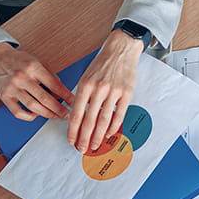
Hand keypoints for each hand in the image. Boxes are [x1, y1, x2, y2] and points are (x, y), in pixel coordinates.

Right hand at [0, 43, 72, 121]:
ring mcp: (12, 88)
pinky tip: (36, 115)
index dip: (66, 96)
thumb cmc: (19, 60)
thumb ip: (50, 75)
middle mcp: (22, 77)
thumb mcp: (38, 61)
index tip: (74, 103)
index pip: (54, 84)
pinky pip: (18, 112)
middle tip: (68, 115)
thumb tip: (62, 91)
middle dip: (59, 109)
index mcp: (33, 67)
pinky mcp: (4, 96)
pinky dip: (28, 116)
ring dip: (46, 114)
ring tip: (55, 116)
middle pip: (44, 98)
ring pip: (32, 106)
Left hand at [71, 31, 143, 152]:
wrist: (120, 50)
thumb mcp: (86, 77)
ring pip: (104, 120)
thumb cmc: (102, 64)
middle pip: (90, 120)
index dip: (73, 130)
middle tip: (82, 149)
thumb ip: (82, 96)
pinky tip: (109, 133)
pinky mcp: (127, 93)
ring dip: (99, 136)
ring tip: (95, 145)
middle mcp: (98, 89)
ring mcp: (113, 91)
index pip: (76, 113)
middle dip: (84, 137)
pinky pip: (119, 114)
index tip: (71, 140)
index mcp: (85, 85)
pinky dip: (114, 126)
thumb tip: (78, 118)